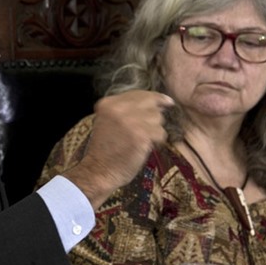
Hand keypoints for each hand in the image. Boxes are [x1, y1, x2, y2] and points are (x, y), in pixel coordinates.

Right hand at [64, 90, 173, 209]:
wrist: (98, 170)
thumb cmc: (105, 148)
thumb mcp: (107, 120)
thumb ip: (125, 108)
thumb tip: (155, 101)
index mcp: (108, 103)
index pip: (139, 94)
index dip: (155, 97)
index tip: (167, 102)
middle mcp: (119, 108)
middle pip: (151, 103)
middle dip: (155, 115)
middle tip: (153, 126)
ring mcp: (131, 121)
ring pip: (158, 118)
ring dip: (155, 130)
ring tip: (143, 140)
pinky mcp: (141, 136)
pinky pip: (160, 133)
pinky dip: (157, 141)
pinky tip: (146, 147)